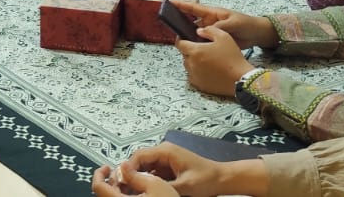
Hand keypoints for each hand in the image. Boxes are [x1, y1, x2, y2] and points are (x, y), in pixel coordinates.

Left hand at [93, 164, 175, 196]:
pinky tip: (137, 195)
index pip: (98, 187)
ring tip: (133, 185)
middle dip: (112, 181)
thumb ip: (135, 174)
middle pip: (104, 194)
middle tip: (123, 175)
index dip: (100, 173)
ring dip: (118, 190)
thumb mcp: (155, 184)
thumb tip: (124, 166)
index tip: (106, 168)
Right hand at [115, 144, 229, 196]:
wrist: (222, 179)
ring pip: (144, 168)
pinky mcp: (168, 168)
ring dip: (137, 178)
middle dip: (130, 174)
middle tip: (122, 188)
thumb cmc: (206, 179)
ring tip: (130, 191)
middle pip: (139, 161)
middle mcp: (163, 152)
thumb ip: (162, 187)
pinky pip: (152, 173)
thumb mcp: (184, 186)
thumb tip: (143, 191)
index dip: (127, 168)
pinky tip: (143, 192)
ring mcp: (165, 160)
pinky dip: (146, 181)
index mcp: (165, 151)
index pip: (139, 156)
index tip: (120, 182)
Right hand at [175, 2, 278, 48]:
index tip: (169, 2)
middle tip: (167, 24)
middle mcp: (209, 22)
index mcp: (212, 13)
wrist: (257, 35)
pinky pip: (202, 43)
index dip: (182, 5)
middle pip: (191, 21)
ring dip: (187, 35)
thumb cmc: (245, 23)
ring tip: (176, 39)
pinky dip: (195, 45)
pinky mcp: (214, 42)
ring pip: (195, 33)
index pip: (194, 8)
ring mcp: (211, 32)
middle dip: (180, 21)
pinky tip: (189, 49)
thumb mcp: (233, 22)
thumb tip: (201, 31)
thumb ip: (218, 26)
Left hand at [177, 26, 253, 95]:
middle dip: (190, 50)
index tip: (184, 38)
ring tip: (207, 60)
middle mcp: (192, 64)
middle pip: (184, 54)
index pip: (179, 44)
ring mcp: (194, 76)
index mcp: (195, 51)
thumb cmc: (233, 58)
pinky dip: (197, 72)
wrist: (240, 78)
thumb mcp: (224, 37)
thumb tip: (199, 31)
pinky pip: (193, 76)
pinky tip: (208, 69)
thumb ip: (209, 30)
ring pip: (188, 65)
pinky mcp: (199, 85)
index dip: (181, 39)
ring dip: (194, 61)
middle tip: (202, 49)